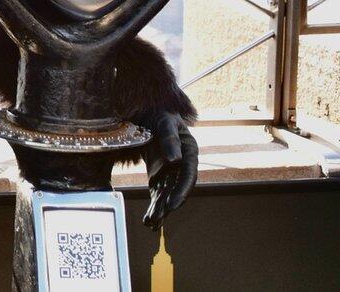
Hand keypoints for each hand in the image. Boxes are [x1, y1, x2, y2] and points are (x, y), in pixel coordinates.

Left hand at [141, 110, 198, 228]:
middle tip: (159, 218)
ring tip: (151, 223)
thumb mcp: (165, 123)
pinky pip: (158, 193)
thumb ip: (169, 139)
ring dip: (160, 210)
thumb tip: (174, 159)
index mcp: (190, 153)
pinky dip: (154, 206)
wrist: (150, 116)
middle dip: (169, 205)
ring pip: (167, 194)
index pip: (188, 176)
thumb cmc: (162, 117)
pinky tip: (149, 220)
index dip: (182, 191)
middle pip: (177, 189)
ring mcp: (171, 173)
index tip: (173, 204)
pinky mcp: (160, 177)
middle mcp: (182, 166)